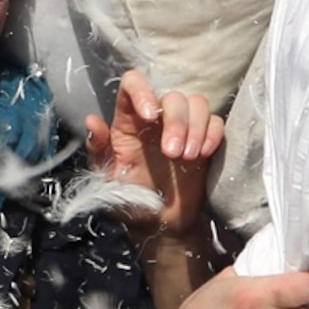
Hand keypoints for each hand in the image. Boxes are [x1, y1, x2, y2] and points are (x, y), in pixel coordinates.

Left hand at [84, 69, 223, 247]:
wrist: (158, 225)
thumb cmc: (128, 199)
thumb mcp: (106, 177)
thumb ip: (99, 149)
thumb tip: (91, 120)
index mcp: (128, 121)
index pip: (133, 83)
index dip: (142, 90)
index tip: (149, 115)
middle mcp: (156, 118)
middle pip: (172, 96)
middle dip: (176, 122)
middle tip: (172, 154)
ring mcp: (182, 127)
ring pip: (197, 103)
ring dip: (195, 127)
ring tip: (187, 156)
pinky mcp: (205, 140)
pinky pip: (216, 121)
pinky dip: (212, 133)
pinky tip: (203, 154)